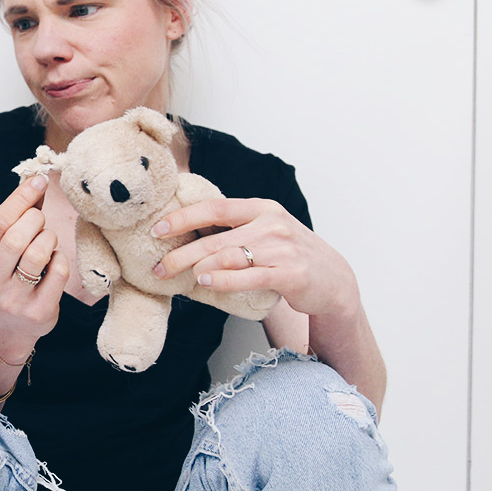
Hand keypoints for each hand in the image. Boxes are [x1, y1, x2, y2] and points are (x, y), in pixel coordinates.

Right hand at [0, 176, 69, 339]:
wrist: (4, 331)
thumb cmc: (4, 280)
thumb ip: (12, 221)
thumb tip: (33, 182)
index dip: (20, 197)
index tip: (38, 181)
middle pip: (16, 237)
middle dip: (35, 220)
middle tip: (40, 221)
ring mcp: (13, 301)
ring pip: (38, 254)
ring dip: (48, 238)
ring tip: (46, 241)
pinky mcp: (38, 313)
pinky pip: (58, 272)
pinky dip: (60, 259)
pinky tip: (54, 262)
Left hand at [151, 198, 359, 320]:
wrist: (334, 279)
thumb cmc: (288, 255)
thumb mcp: (265, 230)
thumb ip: (234, 227)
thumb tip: (186, 230)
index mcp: (262, 208)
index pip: (215, 207)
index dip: (183, 217)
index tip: (157, 229)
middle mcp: (272, 224)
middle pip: (215, 238)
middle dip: (181, 253)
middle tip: (158, 267)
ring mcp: (282, 249)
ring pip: (228, 257)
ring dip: (197, 266)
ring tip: (177, 275)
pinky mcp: (290, 274)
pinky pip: (248, 277)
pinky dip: (222, 280)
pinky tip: (205, 282)